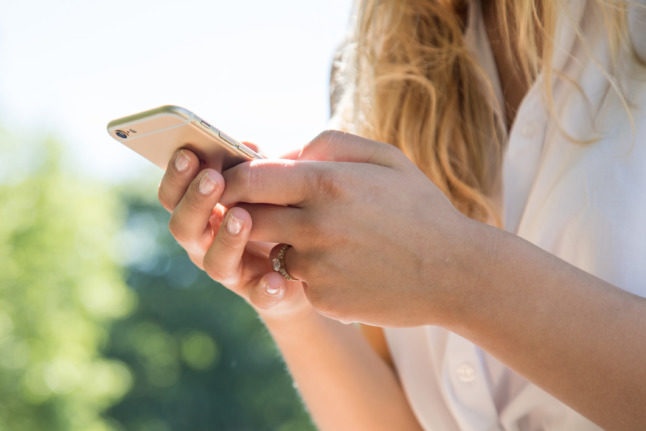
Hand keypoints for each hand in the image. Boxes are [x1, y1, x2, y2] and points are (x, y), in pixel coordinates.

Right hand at [157, 147, 312, 320]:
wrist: (304, 266)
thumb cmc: (274, 213)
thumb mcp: (263, 186)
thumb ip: (252, 167)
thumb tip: (246, 143)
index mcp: (200, 214)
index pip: (173, 195)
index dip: (175, 176)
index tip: (187, 153)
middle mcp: (205, 245)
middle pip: (184, 227)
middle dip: (196, 201)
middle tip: (213, 179)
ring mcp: (232, 272)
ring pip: (216, 263)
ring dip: (226, 239)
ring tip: (242, 217)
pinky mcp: (262, 295)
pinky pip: (260, 297)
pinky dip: (266, 289)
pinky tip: (275, 279)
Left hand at [220, 131, 484, 326]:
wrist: (453, 272)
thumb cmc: (419, 209)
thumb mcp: (384, 158)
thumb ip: (327, 144)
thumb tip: (282, 154)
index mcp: (326, 183)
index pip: (250, 178)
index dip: (233, 180)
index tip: (231, 182)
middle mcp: (314, 226)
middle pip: (247, 217)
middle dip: (247, 212)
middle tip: (263, 209)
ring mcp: (317, 267)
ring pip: (271, 250)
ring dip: (284, 243)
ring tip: (328, 239)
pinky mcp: (322, 298)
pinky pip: (297, 280)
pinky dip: (310, 272)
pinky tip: (346, 267)